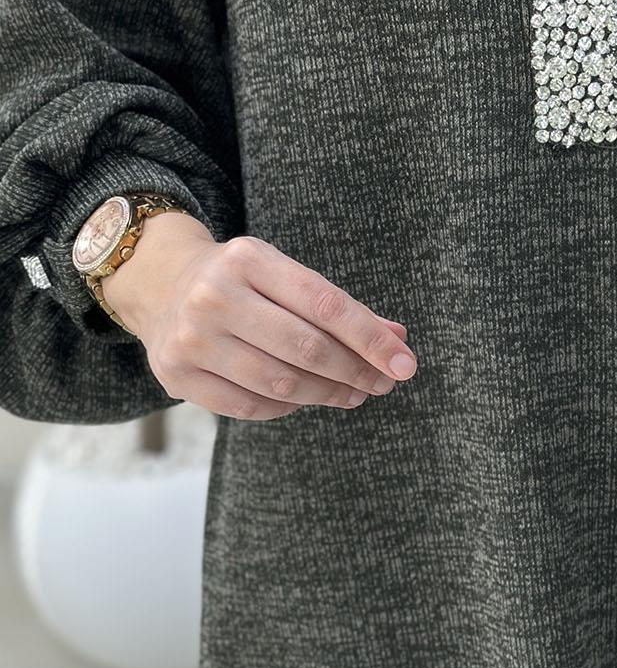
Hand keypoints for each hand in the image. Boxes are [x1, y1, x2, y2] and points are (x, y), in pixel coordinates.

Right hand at [103, 210, 416, 421]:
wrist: (161, 286)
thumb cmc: (243, 284)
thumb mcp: (285, 277)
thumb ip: (340, 308)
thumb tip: (397, 341)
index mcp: (249, 258)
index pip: (325, 303)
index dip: (370, 338)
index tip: (404, 364)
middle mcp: (215, 295)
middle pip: (306, 348)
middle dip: (355, 371)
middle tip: (382, 384)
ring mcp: (191, 337)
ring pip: (280, 383)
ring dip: (328, 394)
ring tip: (353, 394)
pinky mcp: (177, 375)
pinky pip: (250, 407)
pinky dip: (287, 408)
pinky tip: (305, 400)